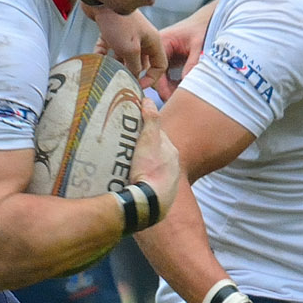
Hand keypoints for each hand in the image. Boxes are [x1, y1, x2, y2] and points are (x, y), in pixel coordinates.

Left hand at [90, 7, 166, 87]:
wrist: (99, 0)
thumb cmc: (119, 22)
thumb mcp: (130, 50)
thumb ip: (134, 67)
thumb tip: (133, 79)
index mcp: (152, 41)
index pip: (159, 65)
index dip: (151, 78)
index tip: (138, 86)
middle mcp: (142, 39)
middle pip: (140, 63)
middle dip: (129, 72)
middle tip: (118, 80)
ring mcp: (127, 35)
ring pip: (123, 58)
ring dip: (114, 65)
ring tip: (105, 70)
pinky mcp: (112, 32)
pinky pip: (108, 49)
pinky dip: (102, 54)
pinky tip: (95, 57)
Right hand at [130, 95, 182, 220]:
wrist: (150, 203)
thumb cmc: (149, 170)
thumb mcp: (148, 140)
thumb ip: (151, 120)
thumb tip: (148, 100)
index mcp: (171, 152)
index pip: (158, 136)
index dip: (146, 132)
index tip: (133, 132)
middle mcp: (174, 167)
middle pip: (157, 154)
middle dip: (146, 152)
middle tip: (129, 152)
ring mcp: (170, 185)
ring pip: (156, 171)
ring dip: (146, 169)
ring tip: (130, 171)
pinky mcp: (163, 199)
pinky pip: (153, 188)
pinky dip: (146, 185)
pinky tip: (136, 187)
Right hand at [155, 11, 213, 96]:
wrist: (205, 22)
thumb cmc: (202, 29)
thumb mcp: (200, 45)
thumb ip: (193, 63)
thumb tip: (187, 86)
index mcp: (161, 41)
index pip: (154, 67)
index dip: (161, 85)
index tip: (170, 98)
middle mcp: (156, 49)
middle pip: (153, 75)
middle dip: (164, 89)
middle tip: (176, 102)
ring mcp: (159, 56)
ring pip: (157, 78)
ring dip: (168, 88)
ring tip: (181, 97)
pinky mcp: (165, 61)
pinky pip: (163, 77)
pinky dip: (171, 85)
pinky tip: (181, 89)